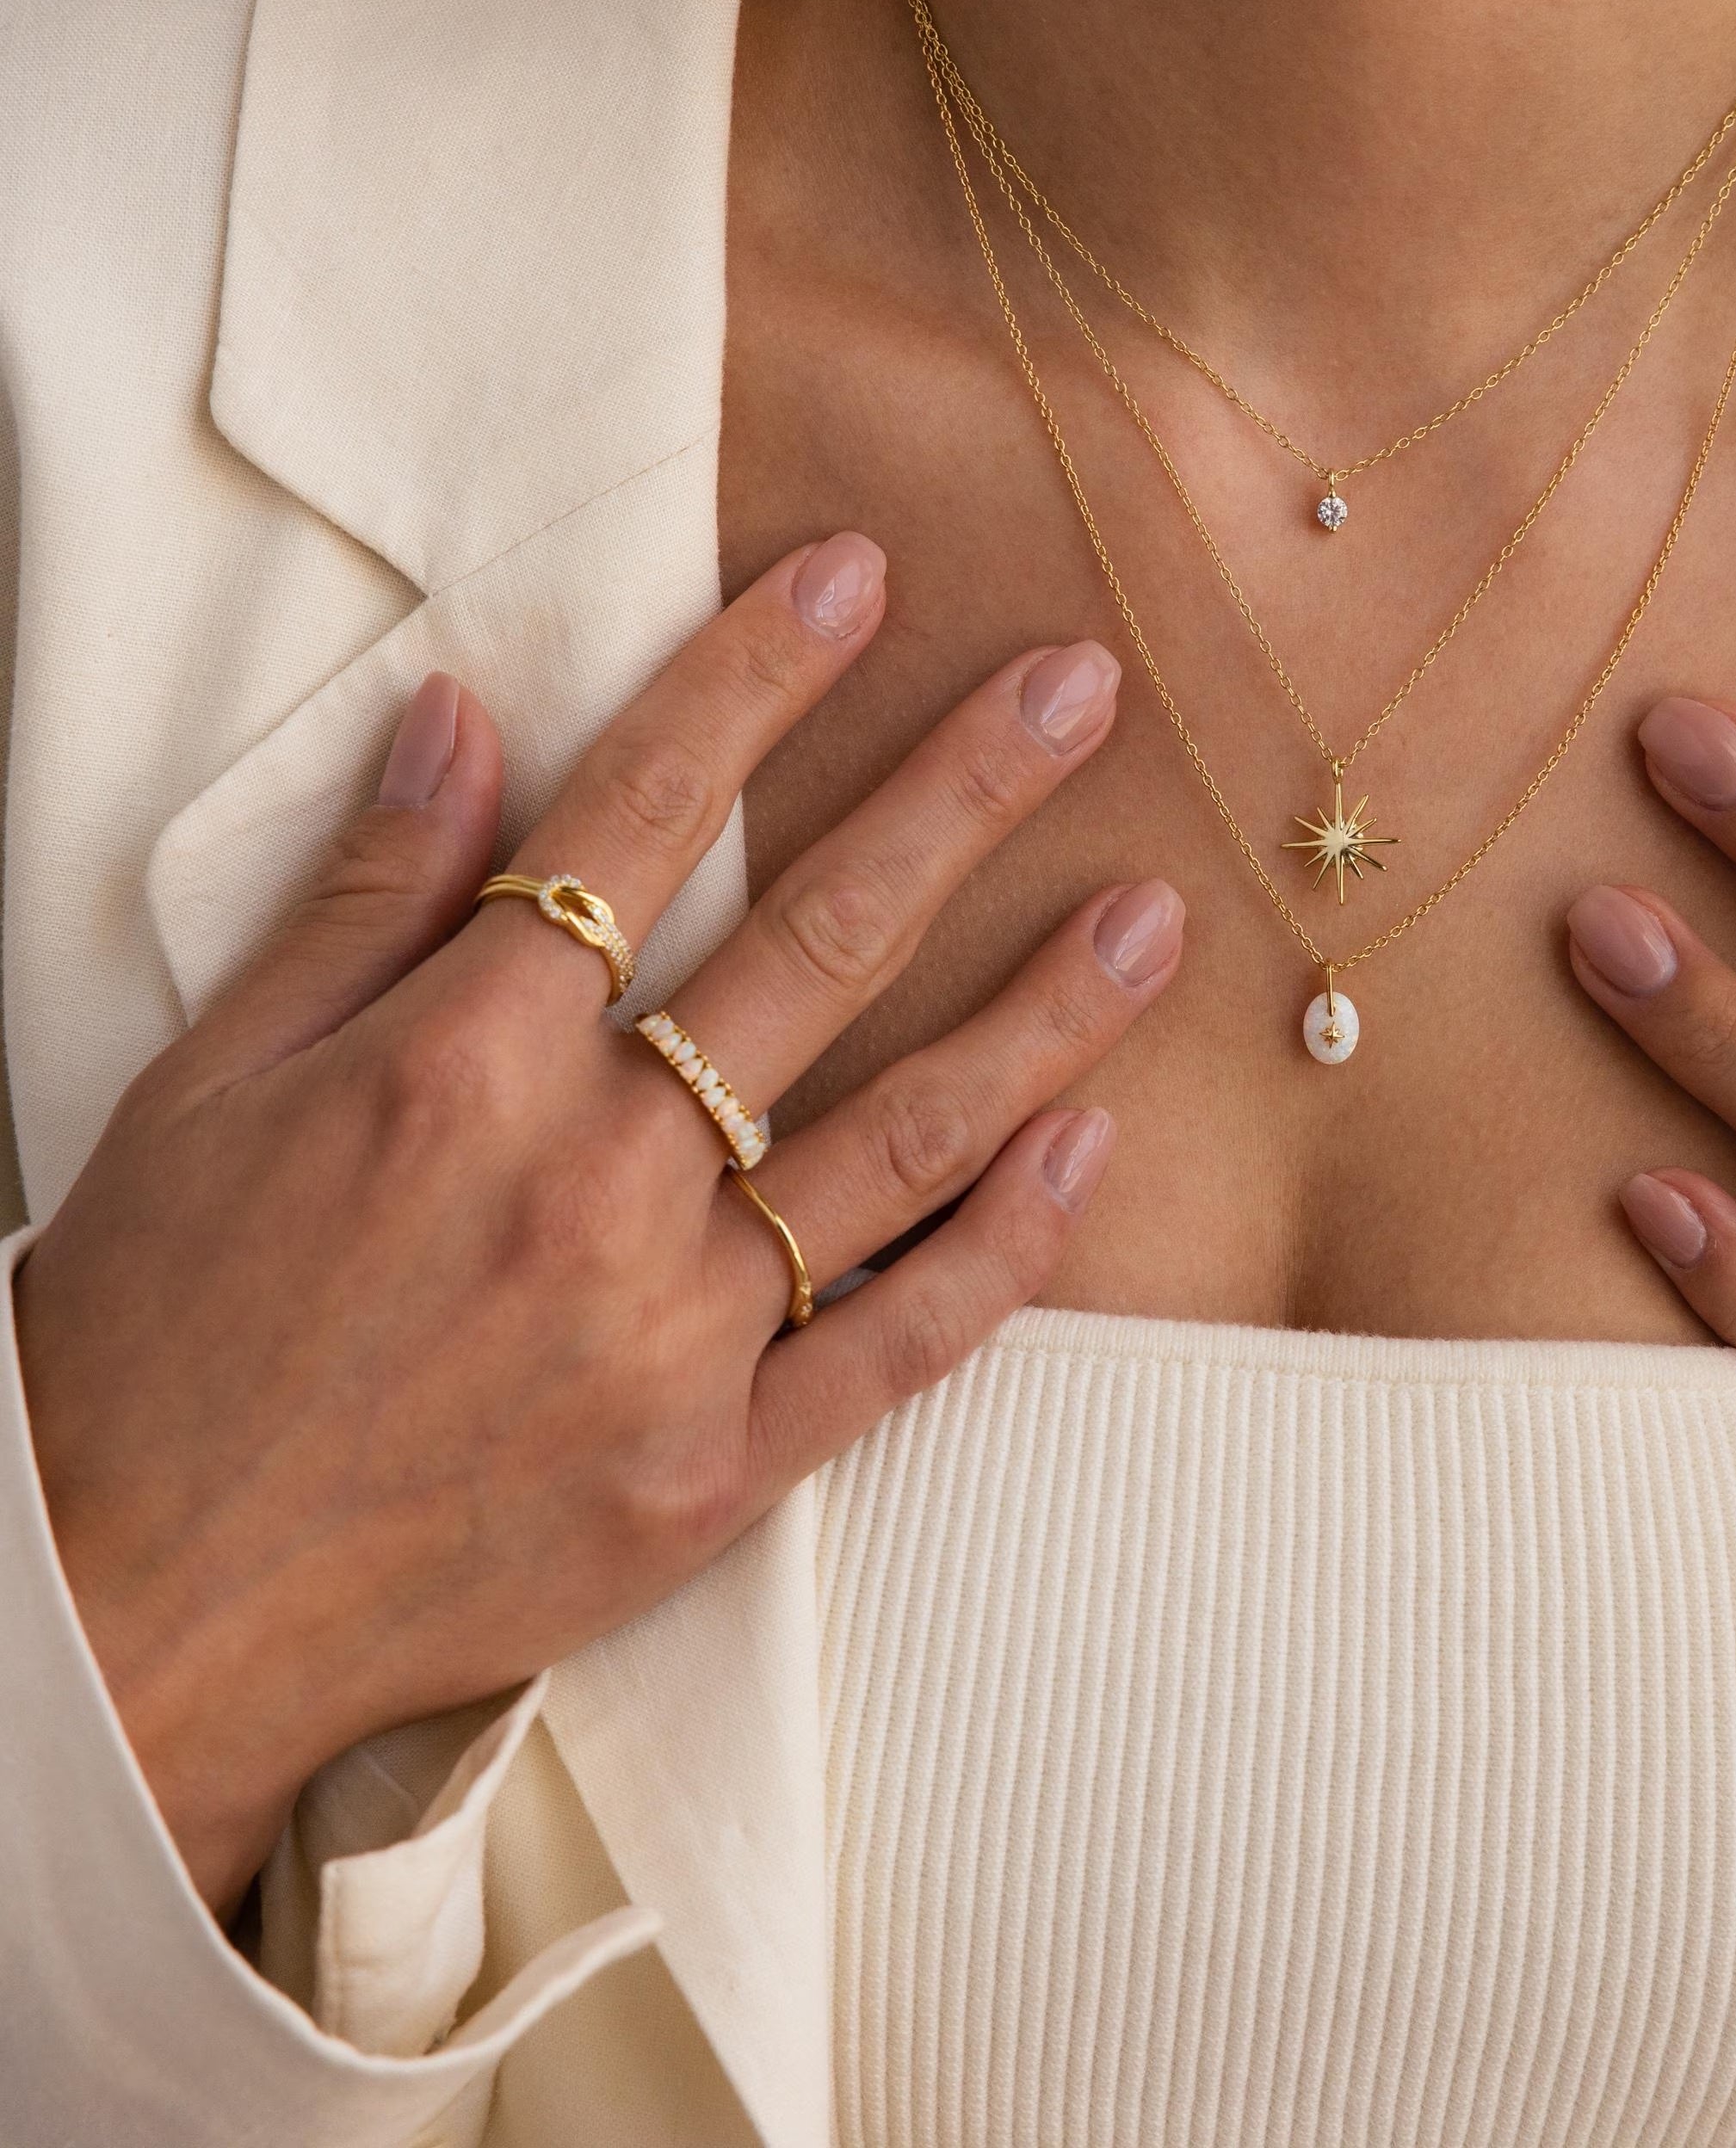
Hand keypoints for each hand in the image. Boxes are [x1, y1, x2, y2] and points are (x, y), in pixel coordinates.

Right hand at [15, 537, 1180, 1914]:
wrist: (128, 1613)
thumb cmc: (148, 1328)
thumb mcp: (210, 1081)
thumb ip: (362, 897)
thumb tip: (463, 713)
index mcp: (461, 1064)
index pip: (641, 816)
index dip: (755, 677)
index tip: (857, 574)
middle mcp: (591, 1179)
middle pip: (819, 942)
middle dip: (960, 794)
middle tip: (1083, 689)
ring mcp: (672, 1334)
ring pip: (904, 1133)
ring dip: (1043, 1011)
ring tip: (1154, 911)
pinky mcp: (715, 1471)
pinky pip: (900, 1347)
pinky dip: (1006, 1248)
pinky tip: (1091, 1146)